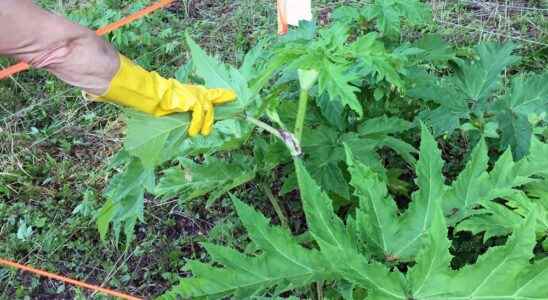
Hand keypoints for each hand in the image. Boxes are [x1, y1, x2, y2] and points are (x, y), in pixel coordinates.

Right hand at [98, 55, 235, 135]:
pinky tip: (193, 132)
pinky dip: (197, 124)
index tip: (232, 95)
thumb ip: (182, 110)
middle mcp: (193, 91)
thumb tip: (187, 122)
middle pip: (211, 98)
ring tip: (203, 133)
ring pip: (207, 110)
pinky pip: (199, 114)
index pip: (208, 92)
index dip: (220, 95)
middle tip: (225, 110)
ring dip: (206, 123)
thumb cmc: (155, 101)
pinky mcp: (191, 100)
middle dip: (220, 103)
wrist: (149, 94)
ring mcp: (193, 94)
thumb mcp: (172, 107)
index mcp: (189, 91)